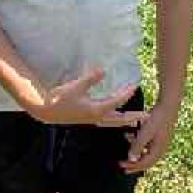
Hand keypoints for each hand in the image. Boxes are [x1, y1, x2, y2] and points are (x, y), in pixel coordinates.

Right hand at [28, 68, 148, 126]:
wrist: (46, 111)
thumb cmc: (60, 98)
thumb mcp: (76, 86)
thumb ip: (91, 78)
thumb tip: (103, 70)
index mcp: (96, 109)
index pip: (117, 100)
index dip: (126, 93)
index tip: (135, 86)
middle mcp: (97, 117)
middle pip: (120, 118)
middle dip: (133, 117)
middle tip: (146, 116)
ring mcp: (91, 120)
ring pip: (113, 122)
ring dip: (124, 120)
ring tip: (134, 119)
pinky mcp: (87, 119)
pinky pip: (105, 121)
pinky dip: (114, 119)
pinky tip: (114, 115)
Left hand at [119, 101, 179, 173]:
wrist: (168, 105)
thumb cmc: (157, 119)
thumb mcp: (145, 133)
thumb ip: (137, 146)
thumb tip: (131, 160)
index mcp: (158, 151)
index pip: (144, 164)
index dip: (132, 166)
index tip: (121, 165)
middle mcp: (161, 149)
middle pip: (147, 161)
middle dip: (134, 164)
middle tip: (124, 167)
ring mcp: (161, 142)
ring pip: (147, 153)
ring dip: (136, 154)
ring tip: (126, 153)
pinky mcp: (160, 135)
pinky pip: (148, 144)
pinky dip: (139, 144)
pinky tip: (130, 136)